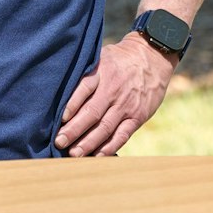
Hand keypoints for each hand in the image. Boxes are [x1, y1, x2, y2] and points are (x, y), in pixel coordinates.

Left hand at [55, 34, 175, 156]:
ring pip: (105, 127)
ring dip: (88, 143)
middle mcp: (114, 89)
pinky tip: (97, 156)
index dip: (72, 103)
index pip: (85, 87)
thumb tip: (60, 90)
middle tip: (59, 142)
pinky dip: (109, 147)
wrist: (153, 57)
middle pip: (92, 112)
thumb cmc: (119, 60)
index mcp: (103, 71)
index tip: (60, 119)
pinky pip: (122, 135)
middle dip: (74, 130)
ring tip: (73, 154)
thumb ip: (85, 73)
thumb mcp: (102, 57)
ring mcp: (126, 105)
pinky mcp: (137, 116)